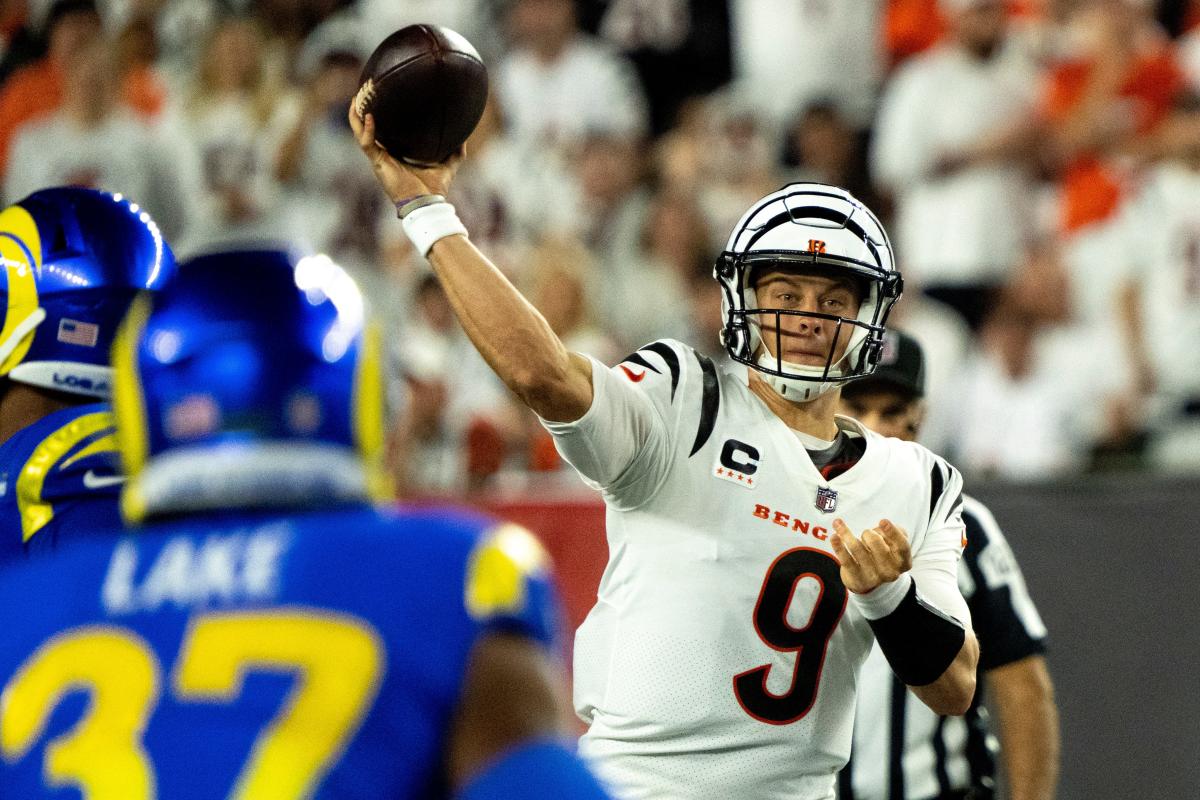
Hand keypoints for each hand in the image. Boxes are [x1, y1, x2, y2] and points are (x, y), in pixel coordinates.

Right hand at [349, 102, 463, 202]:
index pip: (383, 131)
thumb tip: (465, 133)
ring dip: (355, 116)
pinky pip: (367, 144)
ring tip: (356, 98)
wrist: (427, 203)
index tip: (380, 96)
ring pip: (360, 133)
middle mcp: (384, 153)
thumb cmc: (434, 188)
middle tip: (364, 90)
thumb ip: (456, 150)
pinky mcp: (378, 163)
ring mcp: (379, 158)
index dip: (379, 115)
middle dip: (361, 110)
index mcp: (396, 152)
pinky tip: (369, 116)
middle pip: (366, 128)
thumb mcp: (448, 164)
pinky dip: (366, 130)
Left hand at [830, 518, 911, 593]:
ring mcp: (873, 577)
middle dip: (868, 533)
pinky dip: (839, 546)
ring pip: (857, 548)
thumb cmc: (882, 555)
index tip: (882, 520)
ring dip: (847, 533)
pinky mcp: (857, 579)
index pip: (902, 546)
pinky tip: (834, 537)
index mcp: (903, 562)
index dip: (893, 533)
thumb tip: (882, 527)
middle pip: (877, 544)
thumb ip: (895, 533)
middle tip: (866, 533)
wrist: (869, 581)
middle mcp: (890, 572)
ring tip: (838, 524)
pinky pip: (846, 559)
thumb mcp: (893, 545)